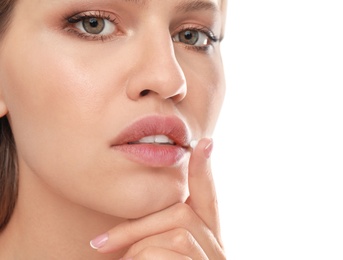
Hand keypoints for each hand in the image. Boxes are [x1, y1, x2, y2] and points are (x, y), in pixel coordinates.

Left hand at [90, 138, 225, 258]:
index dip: (205, 172)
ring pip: (176, 236)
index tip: (204, 143)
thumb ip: (155, 235)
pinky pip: (164, 255)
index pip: (209, 200)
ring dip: (138, 250)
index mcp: (205, 244)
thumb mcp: (150, 256)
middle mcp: (217, 252)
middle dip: (139, 226)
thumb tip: (145, 214)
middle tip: (101, 245)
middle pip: (183, 215)